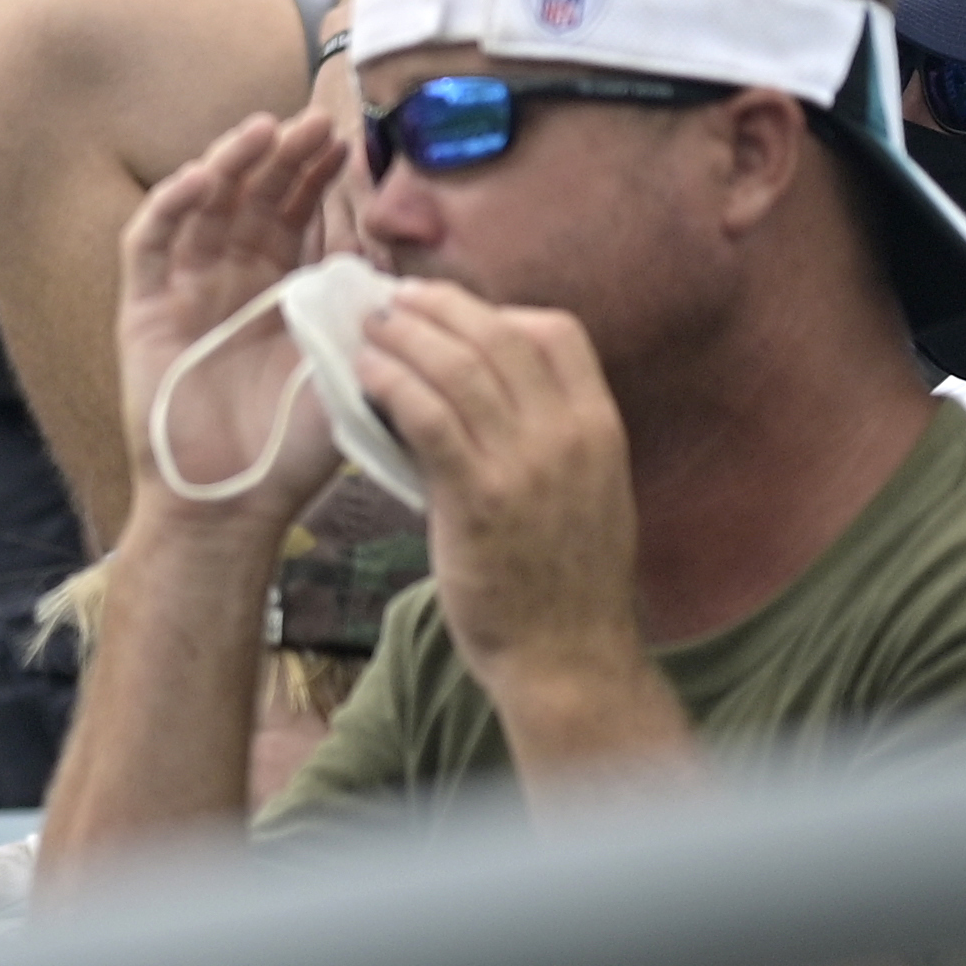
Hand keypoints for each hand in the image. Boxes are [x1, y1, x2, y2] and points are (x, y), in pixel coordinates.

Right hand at [109, 104, 350, 537]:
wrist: (230, 503)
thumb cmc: (294, 451)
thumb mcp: (348, 370)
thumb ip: (367, 317)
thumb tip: (402, 262)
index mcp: (285, 296)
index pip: (302, 218)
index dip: (322, 179)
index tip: (351, 141)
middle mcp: (234, 283)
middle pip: (256, 200)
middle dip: (285, 159)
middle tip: (317, 123)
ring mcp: (186, 291)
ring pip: (205, 207)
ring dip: (233, 165)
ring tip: (265, 131)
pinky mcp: (143, 308)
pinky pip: (150, 243)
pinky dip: (170, 205)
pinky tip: (201, 177)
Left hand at [354, 290, 649, 717]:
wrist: (568, 660)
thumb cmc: (564, 579)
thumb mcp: (585, 490)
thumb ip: (549, 435)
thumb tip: (479, 385)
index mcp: (600, 428)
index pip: (557, 332)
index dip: (496, 310)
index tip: (449, 310)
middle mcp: (569, 436)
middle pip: (497, 335)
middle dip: (436, 308)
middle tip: (391, 305)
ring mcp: (526, 465)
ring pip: (456, 366)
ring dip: (402, 339)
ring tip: (368, 333)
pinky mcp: (478, 498)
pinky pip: (428, 417)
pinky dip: (391, 384)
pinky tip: (365, 376)